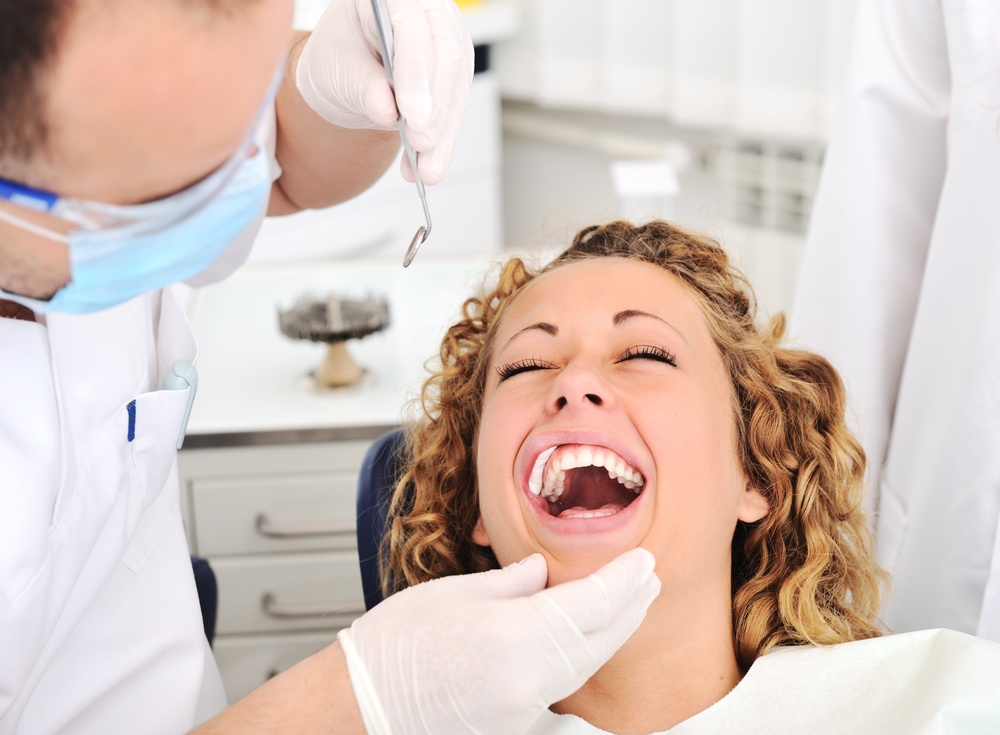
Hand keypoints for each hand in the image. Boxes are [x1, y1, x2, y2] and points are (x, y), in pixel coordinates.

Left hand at [295, 0, 473, 184]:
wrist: (347, 74)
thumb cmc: (338, 60)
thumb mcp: (338, 72)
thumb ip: (363, 87)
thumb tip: (386, 111)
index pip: (410, 26)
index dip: (415, 71)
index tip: (412, 117)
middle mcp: (426, 8)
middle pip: (444, 53)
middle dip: (435, 107)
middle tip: (421, 144)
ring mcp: (447, 36)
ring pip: (456, 84)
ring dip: (442, 133)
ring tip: (426, 170)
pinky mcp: (457, 69)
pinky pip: (457, 105)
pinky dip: (444, 140)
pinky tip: (430, 166)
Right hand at [338, 548, 659, 734]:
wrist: (359, 710)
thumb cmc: (393, 649)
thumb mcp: (454, 595)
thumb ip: (512, 584)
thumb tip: (544, 572)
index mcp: (513, 636)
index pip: (591, 604)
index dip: (623, 580)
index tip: (644, 560)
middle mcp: (528, 681)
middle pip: (600, 641)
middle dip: (630, 607)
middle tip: (649, 578)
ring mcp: (523, 713)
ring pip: (586, 668)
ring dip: (613, 634)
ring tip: (630, 605)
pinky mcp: (514, 729)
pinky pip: (562, 690)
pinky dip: (581, 662)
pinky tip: (589, 642)